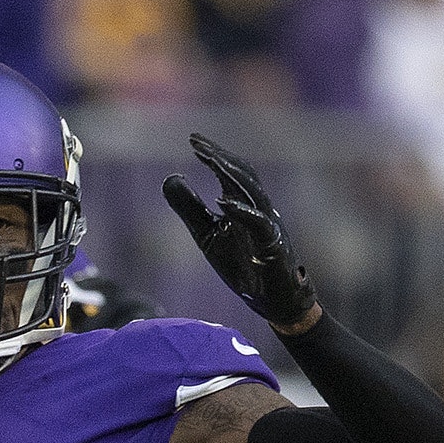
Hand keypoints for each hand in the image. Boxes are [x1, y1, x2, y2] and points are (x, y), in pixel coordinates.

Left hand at [161, 134, 318, 333]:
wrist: (273, 301)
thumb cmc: (244, 265)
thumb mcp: (207, 235)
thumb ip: (190, 208)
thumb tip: (170, 178)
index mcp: (244, 204)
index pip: (229, 172)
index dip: (212, 155)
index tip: (192, 140)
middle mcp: (259, 208)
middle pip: (242, 173)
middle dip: (220, 156)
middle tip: (196, 141)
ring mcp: (269, 225)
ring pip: (252, 191)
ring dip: (230, 174)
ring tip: (209, 159)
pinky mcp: (273, 246)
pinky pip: (259, 223)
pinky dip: (241, 211)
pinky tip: (222, 201)